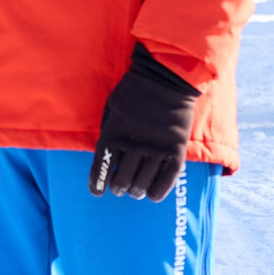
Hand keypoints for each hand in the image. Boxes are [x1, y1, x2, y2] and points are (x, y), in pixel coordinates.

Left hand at [91, 43, 199, 199]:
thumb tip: (105, 157)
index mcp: (113, 133)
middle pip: (122, 179)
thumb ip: (108, 132)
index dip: (98, 182)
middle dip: (118, 188)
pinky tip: (152, 196)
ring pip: (143, 182)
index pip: (102, 166)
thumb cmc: (134, 93)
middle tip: (119, 189)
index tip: (97, 192)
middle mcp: (134, 144)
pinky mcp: (176, 150)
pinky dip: (158, 191)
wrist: (167, 79)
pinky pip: (167, 178)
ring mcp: (156, 148)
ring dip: (136, 191)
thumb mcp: (111, 108)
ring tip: (135, 192)